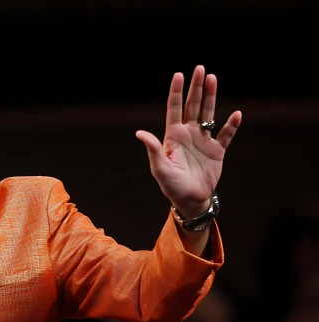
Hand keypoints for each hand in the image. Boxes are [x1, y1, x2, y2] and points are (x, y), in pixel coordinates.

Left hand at [136, 66, 241, 217]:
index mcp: (173, 136)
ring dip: (211, 97)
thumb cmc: (171, 185)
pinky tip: (236, 114)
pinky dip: (231, 125)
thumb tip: (140, 133)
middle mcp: (189, 134)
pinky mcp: (217, 150)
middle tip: (200, 69)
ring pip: (209, 114)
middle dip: (196, 87)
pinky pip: (226, 135)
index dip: (176, 92)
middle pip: (193, 106)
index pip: (174, 108)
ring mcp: (204, 140)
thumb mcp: (160, 168)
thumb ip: (153, 149)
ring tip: (213, 79)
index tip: (179, 74)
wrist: (190, 199)